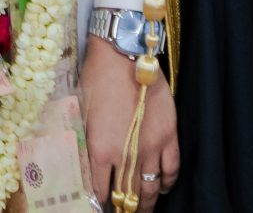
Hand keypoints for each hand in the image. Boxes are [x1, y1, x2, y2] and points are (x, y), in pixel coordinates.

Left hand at [78, 33, 179, 211]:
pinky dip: (167, 183)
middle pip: (127, 194)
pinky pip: (172, 169)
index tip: (98, 204)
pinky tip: (162, 187)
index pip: (99, 189)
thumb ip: (85, 143)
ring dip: (146, 202)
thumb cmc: (95, 78)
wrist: (123, 55)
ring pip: (151, 187)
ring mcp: (151, 146)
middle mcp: (126, 153)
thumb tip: (84, 165)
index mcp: (100, 148)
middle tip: (123, 211)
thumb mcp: (81, 113)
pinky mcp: (169, 136)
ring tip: (142, 208)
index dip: (98, 201)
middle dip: (124, 207)